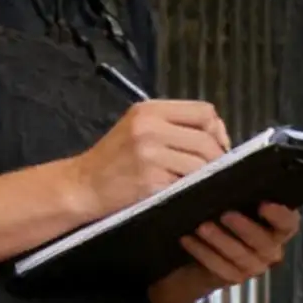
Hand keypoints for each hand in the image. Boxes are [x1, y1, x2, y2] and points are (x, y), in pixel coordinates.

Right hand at [70, 99, 229, 219]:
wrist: (83, 185)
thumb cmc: (115, 159)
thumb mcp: (140, 128)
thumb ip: (175, 125)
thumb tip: (219, 135)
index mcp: (150, 110)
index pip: (204, 111)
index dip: (217, 130)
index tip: (216, 146)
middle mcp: (149, 127)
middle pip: (207, 139)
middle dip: (217, 158)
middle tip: (213, 171)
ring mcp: (150, 154)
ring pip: (202, 164)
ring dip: (207, 176)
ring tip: (197, 182)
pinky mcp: (151, 180)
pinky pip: (188, 184)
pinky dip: (192, 189)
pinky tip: (183, 192)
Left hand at [179, 202, 299, 285]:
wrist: (200, 249)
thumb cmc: (222, 216)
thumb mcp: (231, 201)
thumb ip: (238, 192)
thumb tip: (227, 173)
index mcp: (277, 226)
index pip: (289, 222)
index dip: (280, 215)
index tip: (264, 204)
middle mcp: (271, 248)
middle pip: (264, 242)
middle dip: (245, 228)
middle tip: (225, 214)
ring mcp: (254, 266)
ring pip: (242, 257)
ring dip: (220, 241)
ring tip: (201, 226)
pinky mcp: (233, 277)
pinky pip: (221, 269)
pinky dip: (204, 253)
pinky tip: (188, 239)